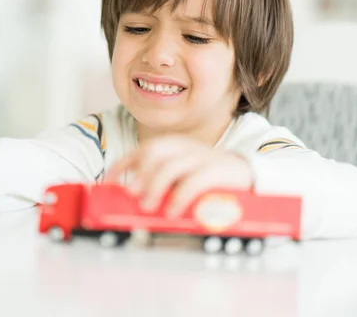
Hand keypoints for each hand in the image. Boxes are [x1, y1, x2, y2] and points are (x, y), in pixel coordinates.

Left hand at [104, 136, 253, 215]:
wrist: (247, 174)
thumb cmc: (210, 178)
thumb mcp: (183, 174)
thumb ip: (162, 179)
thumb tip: (134, 196)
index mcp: (174, 146)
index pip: (142, 149)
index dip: (123, 163)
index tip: (109, 181)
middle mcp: (185, 147)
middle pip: (154, 152)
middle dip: (139, 173)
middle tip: (131, 194)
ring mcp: (201, 157)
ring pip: (170, 166)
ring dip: (154, 186)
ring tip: (147, 206)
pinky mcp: (216, 170)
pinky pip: (193, 182)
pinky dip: (179, 197)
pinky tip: (172, 210)